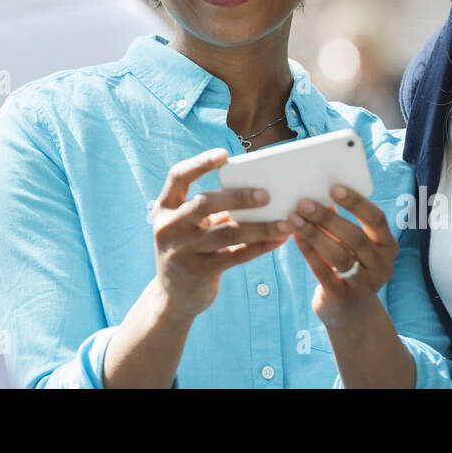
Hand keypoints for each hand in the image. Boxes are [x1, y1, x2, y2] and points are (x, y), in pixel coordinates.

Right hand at [152, 148, 290, 319]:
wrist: (173, 297)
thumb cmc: (190, 250)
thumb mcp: (189, 226)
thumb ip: (212, 209)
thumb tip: (258, 190)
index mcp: (165, 208)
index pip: (177, 176)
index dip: (199, 163)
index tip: (224, 155)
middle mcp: (169, 227)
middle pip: (204, 203)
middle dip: (238, 197)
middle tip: (267, 195)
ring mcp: (181, 251)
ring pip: (226, 233)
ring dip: (259, 227)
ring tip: (285, 222)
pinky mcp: (199, 272)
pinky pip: (235, 256)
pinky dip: (259, 247)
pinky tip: (278, 241)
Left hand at [289, 184, 396, 329]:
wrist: (351, 312)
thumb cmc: (351, 265)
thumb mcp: (354, 245)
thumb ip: (342, 222)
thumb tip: (317, 191)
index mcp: (388, 246)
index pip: (376, 218)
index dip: (356, 202)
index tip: (334, 188)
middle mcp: (381, 266)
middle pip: (354, 236)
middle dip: (327, 218)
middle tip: (304, 203)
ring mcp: (365, 284)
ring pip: (339, 255)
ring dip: (314, 234)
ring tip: (294, 219)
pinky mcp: (344, 298)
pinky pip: (324, 273)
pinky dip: (309, 253)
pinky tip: (295, 238)